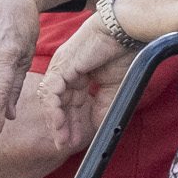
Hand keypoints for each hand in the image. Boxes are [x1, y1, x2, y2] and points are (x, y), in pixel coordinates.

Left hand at [40, 23, 128, 147]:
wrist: (125, 31)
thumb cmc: (122, 52)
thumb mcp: (113, 87)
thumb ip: (103, 106)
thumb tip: (98, 126)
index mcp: (78, 73)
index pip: (70, 102)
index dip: (73, 122)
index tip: (76, 140)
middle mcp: (66, 71)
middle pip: (59, 104)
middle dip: (63, 126)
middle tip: (66, 145)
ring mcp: (61, 68)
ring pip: (51, 100)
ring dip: (57, 122)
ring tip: (63, 140)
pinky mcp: (61, 66)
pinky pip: (52, 92)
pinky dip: (54, 110)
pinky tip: (60, 124)